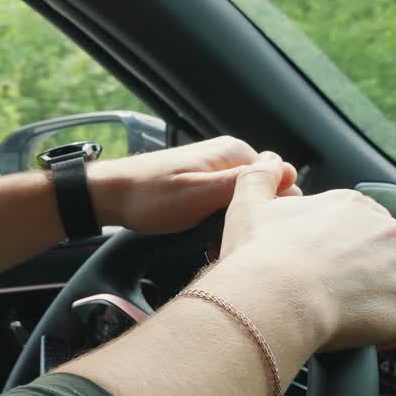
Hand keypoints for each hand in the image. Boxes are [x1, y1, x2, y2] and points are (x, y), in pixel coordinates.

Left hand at [89, 136, 299, 233]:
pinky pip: (225, 207)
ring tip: (217, 243)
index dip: (274, 208)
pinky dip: (221, 224)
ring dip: (236, 225)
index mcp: (234, 152)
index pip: (281, 180)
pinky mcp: (202, 186)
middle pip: (264, 193)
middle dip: (254, 219)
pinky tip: (208, 240)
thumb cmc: (149, 196)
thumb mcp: (200, 193)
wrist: (110, 196)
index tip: (256, 229)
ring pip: (244, 204)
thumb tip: (285, 170)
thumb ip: (242, 182)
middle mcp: (228, 157)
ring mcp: (214, 171)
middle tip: (233, 239)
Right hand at [218, 155, 395, 350]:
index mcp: (351, 204)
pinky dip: (386, 322)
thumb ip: (260, 177)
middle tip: (323, 288)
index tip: (315, 264)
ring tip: (337, 309)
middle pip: (378, 252)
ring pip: (394, 282)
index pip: (355, 225)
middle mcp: (386, 228)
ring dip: (373, 295)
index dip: (334, 248)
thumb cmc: (260, 254)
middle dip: (358, 270)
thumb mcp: (248, 204)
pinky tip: (352, 324)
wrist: (276, 297)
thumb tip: (271, 162)